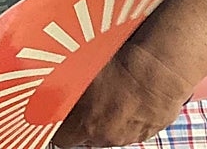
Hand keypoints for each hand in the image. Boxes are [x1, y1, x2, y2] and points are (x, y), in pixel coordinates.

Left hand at [53, 41, 191, 146]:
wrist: (158, 71)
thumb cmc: (121, 68)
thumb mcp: (79, 70)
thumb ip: (62, 85)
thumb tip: (47, 85)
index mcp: (87, 125)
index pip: (63, 138)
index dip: (58, 125)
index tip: (57, 114)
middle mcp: (108, 136)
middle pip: (87, 136)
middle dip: (83, 120)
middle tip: (84, 100)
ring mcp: (131, 135)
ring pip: (110, 132)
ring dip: (107, 118)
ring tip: (110, 93)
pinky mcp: (150, 130)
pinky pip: (133, 127)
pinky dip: (129, 116)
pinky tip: (128, 96)